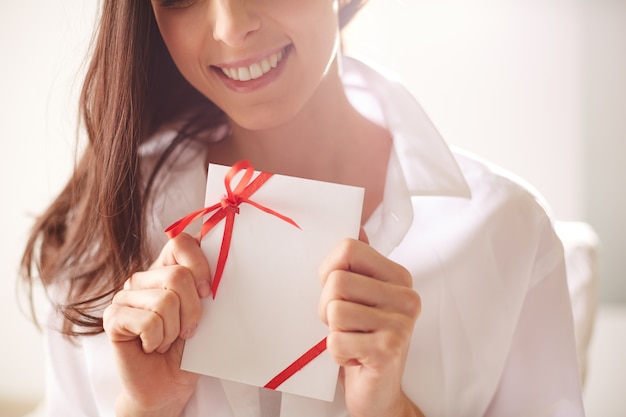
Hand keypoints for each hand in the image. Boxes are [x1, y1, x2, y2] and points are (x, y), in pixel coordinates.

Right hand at [103, 233, 210, 415]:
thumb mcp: (208, 311)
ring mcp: (125, 296)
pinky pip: (148, 321)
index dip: (201, 265)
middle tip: (188, 330)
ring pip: (165, 301)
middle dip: (193, 310)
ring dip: (175, 330)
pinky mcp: (112, 318)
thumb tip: (224, 264)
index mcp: (167, 268)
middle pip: (178, 276)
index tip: (209, 293)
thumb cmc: (190, 347)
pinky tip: (152, 347)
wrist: (169, 384)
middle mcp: (143, 277)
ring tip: (168, 340)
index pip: (182, 242)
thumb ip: (209, 284)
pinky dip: (158, 340)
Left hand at [318, 234, 422, 416]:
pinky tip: (354, 358)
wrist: (379, 393)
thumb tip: (357, 227)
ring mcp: (400, 324)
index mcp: (398, 278)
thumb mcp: (360, 298)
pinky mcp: (388, 350)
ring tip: (351, 340)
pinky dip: (336, 353)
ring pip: (334, 310)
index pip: (348, 249)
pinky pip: (336, 340)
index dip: (328, 270)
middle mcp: (406, 297)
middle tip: (344, 325)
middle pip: (336, 282)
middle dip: (326, 307)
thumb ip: (357, 265)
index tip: (337, 292)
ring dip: (332, 332)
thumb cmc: (364, 340)